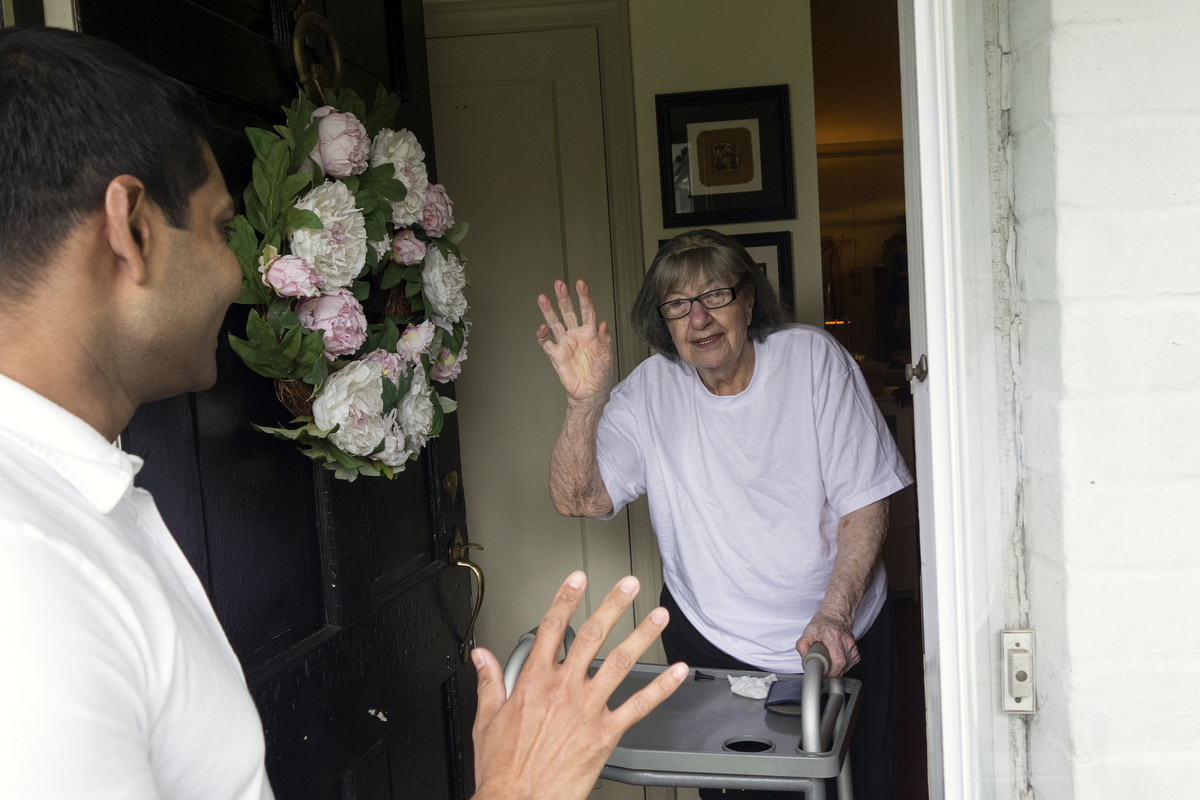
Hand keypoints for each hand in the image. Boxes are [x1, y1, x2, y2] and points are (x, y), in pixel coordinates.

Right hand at [470, 572, 687, 799]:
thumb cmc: (504, 769)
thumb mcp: (487, 720)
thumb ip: (490, 682)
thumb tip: (483, 658)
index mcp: (534, 682)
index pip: (551, 628)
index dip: (566, 598)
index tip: (578, 580)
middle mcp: (563, 690)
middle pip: (591, 636)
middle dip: (613, 605)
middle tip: (628, 585)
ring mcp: (587, 710)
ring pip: (620, 662)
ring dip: (642, 635)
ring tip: (657, 616)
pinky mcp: (605, 734)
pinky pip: (638, 705)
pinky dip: (660, 688)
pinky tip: (676, 673)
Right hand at [536, 279, 613, 403]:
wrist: (590, 393)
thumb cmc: (601, 375)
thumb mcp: (607, 356)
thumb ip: (605, 340)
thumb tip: (603, 324)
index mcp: (590, 333)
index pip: (587, 310)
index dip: (584, 297)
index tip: (580, 284)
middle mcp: (576, 334)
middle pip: (568, 312)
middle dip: (563, 298)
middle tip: (559, 284)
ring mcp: (565, 343)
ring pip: (554, 323)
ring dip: (548, 311)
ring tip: (542, 298)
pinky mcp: (556, 355)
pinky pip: (546, 343)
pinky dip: (542, 336)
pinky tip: (541, 329)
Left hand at [795, 607, 858, 677]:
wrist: (837, 613)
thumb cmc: (825, 621)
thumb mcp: (809, 630)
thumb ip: (802, 644)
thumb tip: (804, 657)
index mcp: (834, 636)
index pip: (838, 660)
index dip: (830, 671)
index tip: (822, 672)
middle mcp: (846, 642)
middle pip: (842, 666)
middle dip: (831, 672)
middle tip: (823, 668)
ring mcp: (853, 647)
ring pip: (846, 667)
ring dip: (836, 670)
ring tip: (828, 663)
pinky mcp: (856, 651)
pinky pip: (850, 665)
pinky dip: (842, 667)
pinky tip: (836, 662)